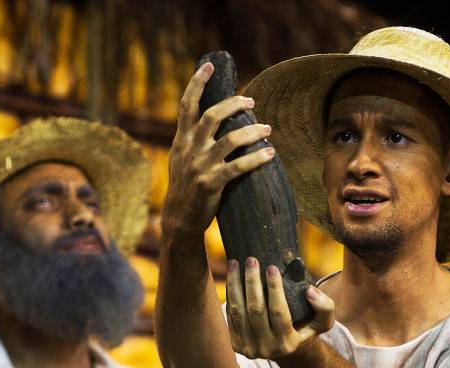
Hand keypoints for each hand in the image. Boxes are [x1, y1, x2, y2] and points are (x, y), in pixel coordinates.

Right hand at [162, 62, 274, 236]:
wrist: (179, 218)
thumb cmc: (186, 187)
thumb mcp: (181, 158)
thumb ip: (192, 139)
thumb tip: (209, 118)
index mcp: (181, 140)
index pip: (187, 105)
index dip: (197, 83)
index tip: (207, 66)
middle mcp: (189, 149)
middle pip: (212, 116)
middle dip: (234, 104)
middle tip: (251, 101)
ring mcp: (200, 166)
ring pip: (230, 140)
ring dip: (252, 131)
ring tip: (268, 128)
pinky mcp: (211, 183)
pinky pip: (238, 167)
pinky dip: (256, 158)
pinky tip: (270, 154)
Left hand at [227, 257, 334, 359]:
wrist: (284, 349)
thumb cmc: (304, 328)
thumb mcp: (323, 321)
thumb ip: (325, 307)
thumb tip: (309, 292)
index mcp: (288, 343)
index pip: (279, 312)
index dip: (275, 289)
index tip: (272, 267)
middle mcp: (267, 349)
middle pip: (255, 310)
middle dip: (252, 282)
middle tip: (251, 260)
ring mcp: (248, 348)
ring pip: (238, 312)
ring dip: (235, 285)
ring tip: (235, 263)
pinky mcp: (235, 343)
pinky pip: (230, 315)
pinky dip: (230, 295)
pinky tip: (232, 277)